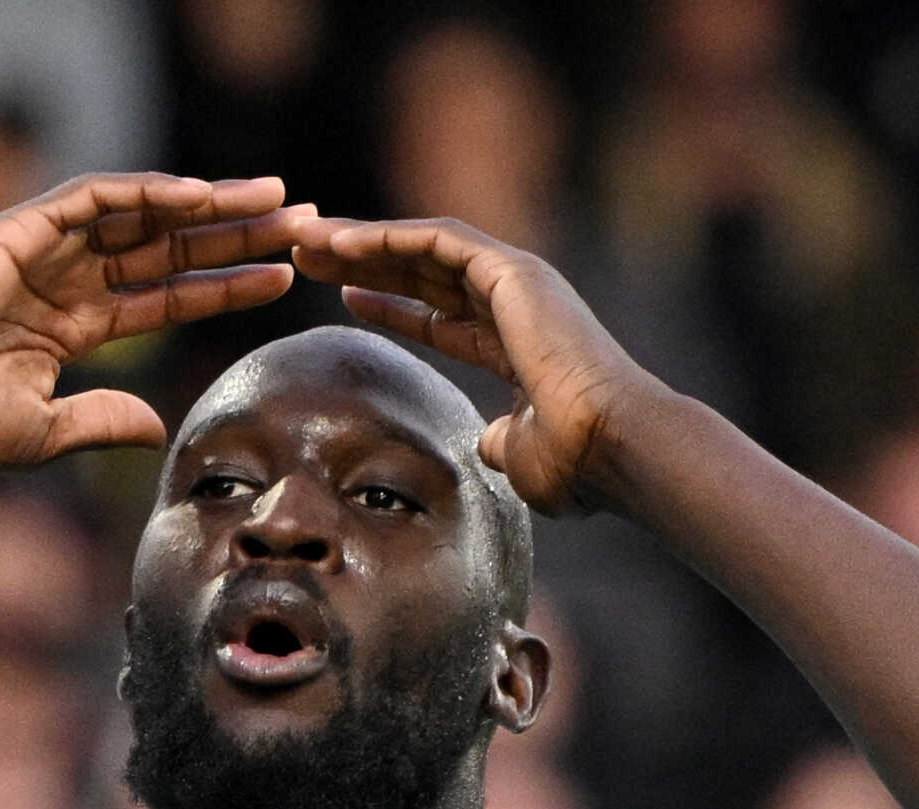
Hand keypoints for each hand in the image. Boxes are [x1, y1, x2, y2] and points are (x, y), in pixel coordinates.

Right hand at [0, 173, 310, 471]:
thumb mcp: (44, 434)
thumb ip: (102, 423)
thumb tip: (159, 429)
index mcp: (71, 327)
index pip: (167, 296)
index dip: (226, 286)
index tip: (285, 278)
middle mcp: (65, 280)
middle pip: (169, 246)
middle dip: (236, 234)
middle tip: (304, 222)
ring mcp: (44, 251)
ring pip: (144, 214)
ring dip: (209, 203)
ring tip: (273, 198)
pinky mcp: (19, 230)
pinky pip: (95, 198)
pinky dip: (147, 191)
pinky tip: (200, 195)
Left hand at [290, 217, 659, 514]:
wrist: (611, 444)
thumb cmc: (574, 462)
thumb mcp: (520, 454)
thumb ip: (500, 443)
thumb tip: (487, 446)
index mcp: (516, 343)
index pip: (441, 316)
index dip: (391, 305)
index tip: (344, 298)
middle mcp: (517, 302)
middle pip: (424, 273)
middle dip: (364, 263)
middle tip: (309, 256)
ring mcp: (516, 280)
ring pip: (423, 246)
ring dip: (362, 241)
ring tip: (308, 238)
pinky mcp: (510, 269)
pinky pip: (434, 241)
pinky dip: (386, 238)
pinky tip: (340, 243)